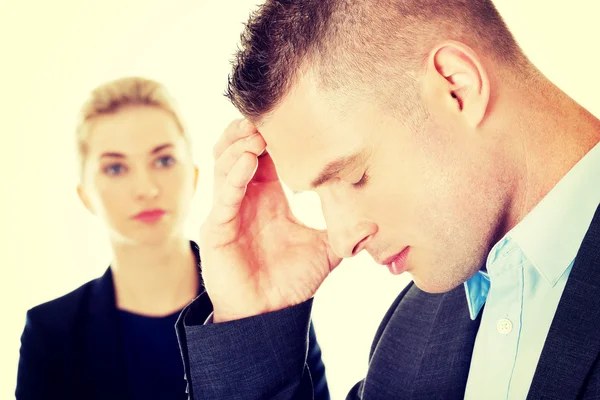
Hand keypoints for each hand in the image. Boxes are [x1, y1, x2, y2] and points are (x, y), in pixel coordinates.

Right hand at [199, 119, 341, 322]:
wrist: (270, 315)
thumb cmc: (291, 282)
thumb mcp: (325, 250)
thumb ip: (347, 231)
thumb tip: (378, 219)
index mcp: (268, 196)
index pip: (263, 153)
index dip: (272, 133)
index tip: (292, 114)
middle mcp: (246, 198)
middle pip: (237, 149)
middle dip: (249, 128)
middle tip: (268, 113)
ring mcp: (230, 211)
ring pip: (224, 164)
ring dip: (239, 144)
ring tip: (257, 131)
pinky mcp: (218, 228)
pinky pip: (224, 196)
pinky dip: (235, 175)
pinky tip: (250, 160)